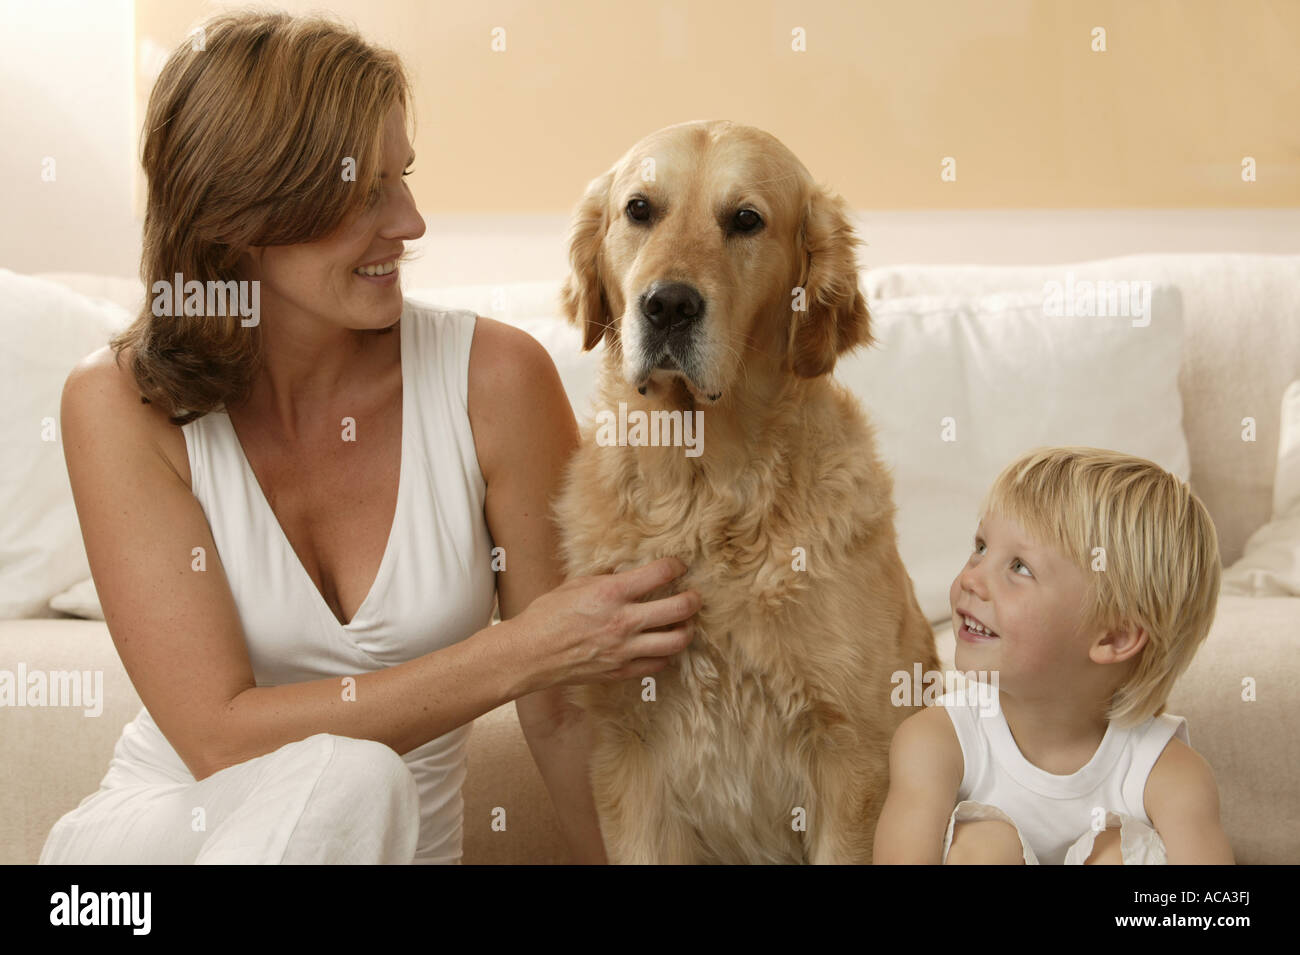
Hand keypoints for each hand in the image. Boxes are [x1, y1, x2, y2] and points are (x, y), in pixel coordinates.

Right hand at [511, 557, 699, 692]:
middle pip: (679, 609)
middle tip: (694, 596)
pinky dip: (665, 655)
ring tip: (685, 625)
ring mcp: (624, 649)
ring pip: (676, 642)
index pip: (659, 574)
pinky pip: (657, 664)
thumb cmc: (546, 615)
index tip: (678, 566)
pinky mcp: (621, 671)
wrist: (530, 654)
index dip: (675, 566)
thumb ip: (606, 579)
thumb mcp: (575, 585)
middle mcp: (623, 621)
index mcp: (611, 593)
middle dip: (693, 600)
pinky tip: (661, 647)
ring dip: (686, 631)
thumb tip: (629, 573)